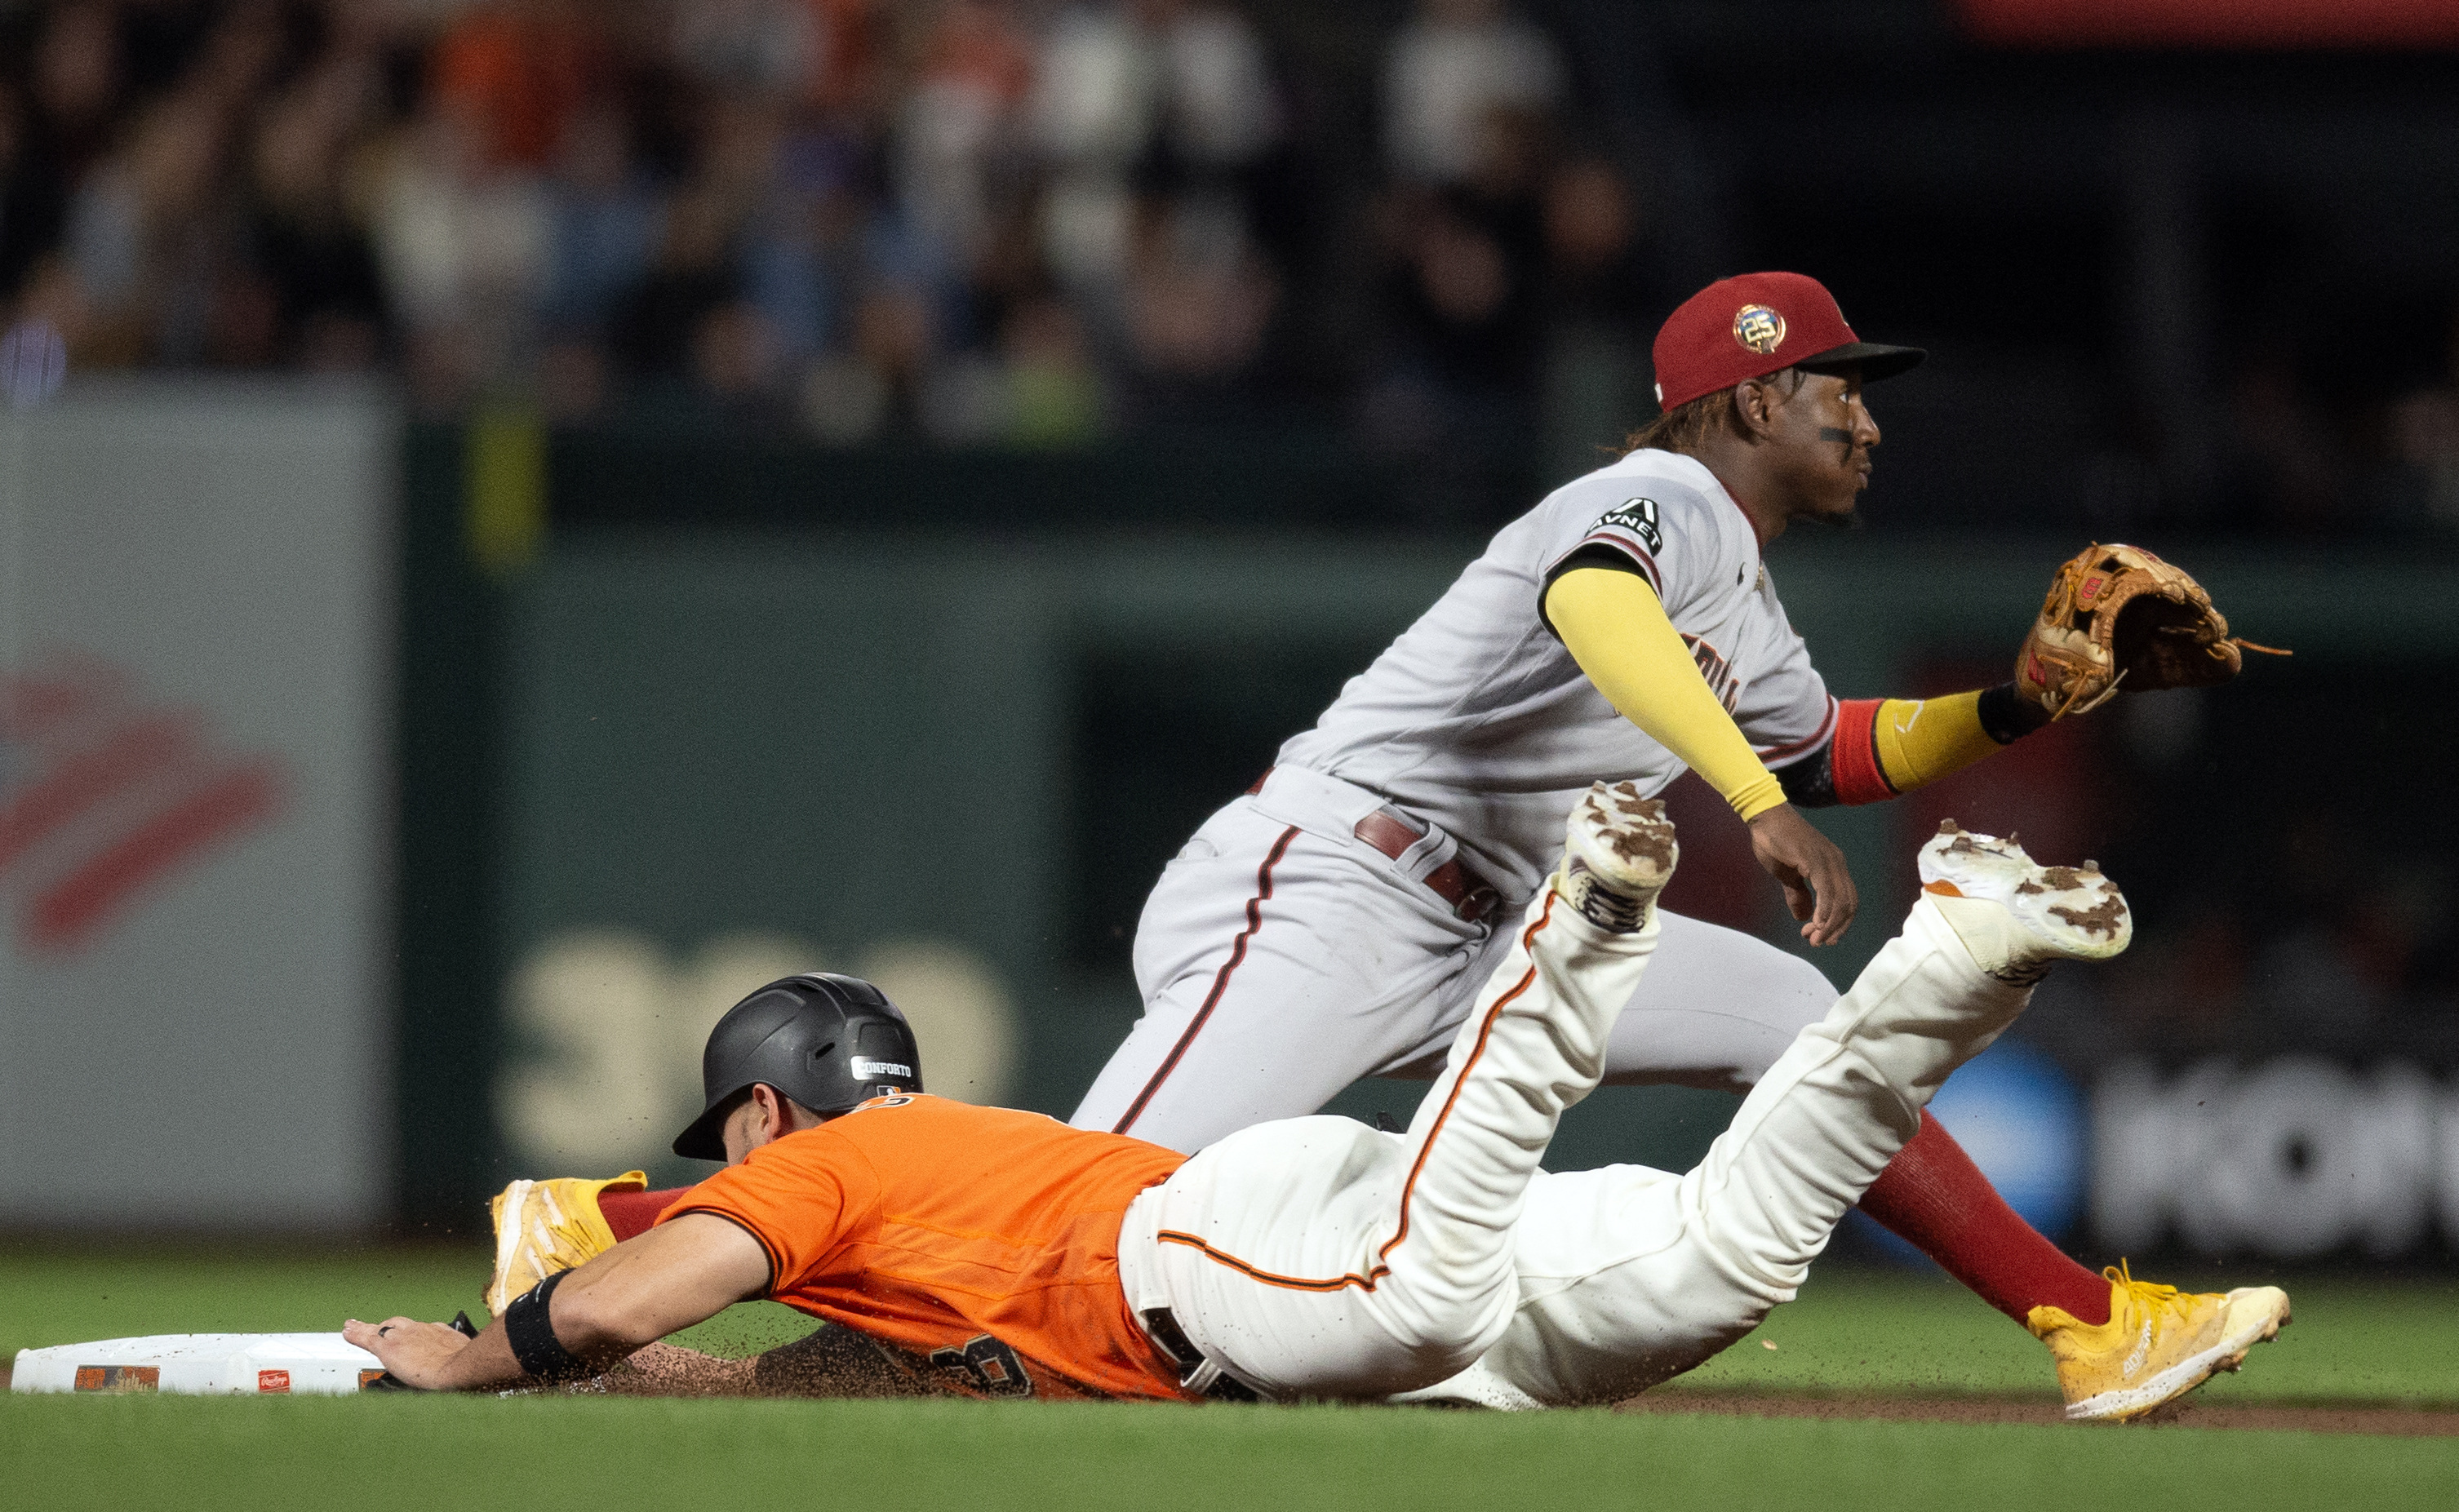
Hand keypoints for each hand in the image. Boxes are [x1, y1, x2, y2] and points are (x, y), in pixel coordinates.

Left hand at [344, 1317, 470, 1389]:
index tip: (410, 1338)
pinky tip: (347, 1333)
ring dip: (368, 1328)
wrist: (460, 1369)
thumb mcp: (467, 1361)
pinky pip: (368, 1338)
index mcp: (442, 1334)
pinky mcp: (389, 1347)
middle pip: (399, 1324)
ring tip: (354, 1328)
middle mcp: (423, 1330)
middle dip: (387, 1326)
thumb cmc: (468, 1369)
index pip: (422, 1331)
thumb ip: (460, 1363)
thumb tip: (465, 1376)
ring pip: (381, 1329)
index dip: (412, 1334)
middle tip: (377, 1327)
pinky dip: (356, 1335)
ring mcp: (405, 1337)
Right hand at [1747, 803, 1855, 944]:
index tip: (1822, 938)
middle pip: (1849, 904)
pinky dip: (1824, 911)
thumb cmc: (1774, 842)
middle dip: (1835, 928)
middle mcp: (1836, 863)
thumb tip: (1804, 918)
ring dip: (1828, 924)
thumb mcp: (1787, 875)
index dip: (1839, 923)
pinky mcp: (1815, 860)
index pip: (1847, 901)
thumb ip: (1797, 895)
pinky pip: (1826, 891)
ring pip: (1840, 901)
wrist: (1765, 818)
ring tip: (1814, 937)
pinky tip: (1814, 923)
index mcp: (1833, 866)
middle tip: (1817, 942)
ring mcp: (1828, 860)